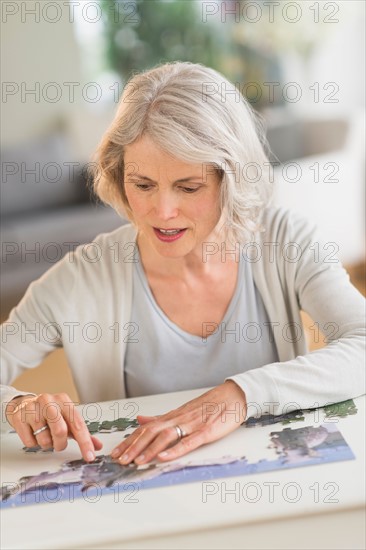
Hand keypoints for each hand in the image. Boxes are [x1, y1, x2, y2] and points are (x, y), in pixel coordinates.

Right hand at [6, 393, 101, 461]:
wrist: (24, 404)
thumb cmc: (49, 413)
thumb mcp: (67, 418)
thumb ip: (82, 433)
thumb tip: (97, 446)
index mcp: (64, 401)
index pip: (78, 424)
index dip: (85, 442)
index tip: (90, 456)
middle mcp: (49, 401)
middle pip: (60, 431)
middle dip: (60, 444)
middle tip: (58, 444)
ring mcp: (32, 408)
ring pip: (44, 439)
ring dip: (47, 444)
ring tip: (44, 434)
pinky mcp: (19, 417)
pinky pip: (30, 442)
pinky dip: (34, 443)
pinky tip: (33, 433)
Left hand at [111, 380, 246, 464]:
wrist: (233, 396)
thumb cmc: (209, 406)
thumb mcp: (182, 411)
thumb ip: (161, 418)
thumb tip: (140, 419)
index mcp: (172, 417)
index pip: (146, 429)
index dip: (130, 440)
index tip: (116, 452)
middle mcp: (178, 419)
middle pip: (151, 432)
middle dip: (133, 446)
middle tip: (119, 460)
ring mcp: (191, 425)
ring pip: (165, 436)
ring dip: (149, 449)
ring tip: (136, 461)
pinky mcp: (206, 431)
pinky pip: (188, 441)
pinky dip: (174, 449)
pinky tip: (163, 456)